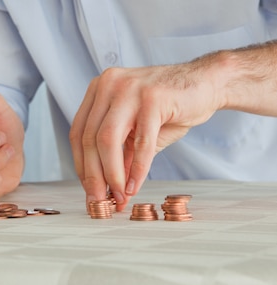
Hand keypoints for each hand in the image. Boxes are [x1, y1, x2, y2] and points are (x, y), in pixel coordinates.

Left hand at [69, 57, 224, 210]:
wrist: (206, 85)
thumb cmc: (170, 108)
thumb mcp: (137, 132)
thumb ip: (120, 155)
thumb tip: (108, 189)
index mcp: (99, 88)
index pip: (78, 132)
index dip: (81, 165)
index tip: (89, 189)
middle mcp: (109, 84)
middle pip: (90, 138)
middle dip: (94, 176)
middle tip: (101, 201)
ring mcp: (130, 88)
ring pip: (108, 139)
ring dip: (112, 174)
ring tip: (120, 196)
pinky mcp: (153, 97)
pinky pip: (141, 141)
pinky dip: (137, 168)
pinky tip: (135, 185)